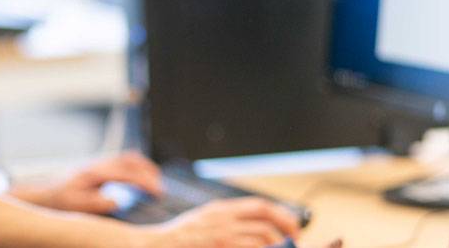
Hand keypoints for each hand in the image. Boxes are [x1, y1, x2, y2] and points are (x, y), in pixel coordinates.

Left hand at [8, 151, 163, 213]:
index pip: (126, 172)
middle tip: (160, 191)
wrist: (46, 194)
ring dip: (145, 168)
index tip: (158, 193)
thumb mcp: (75, 205)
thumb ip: (95, 203)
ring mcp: (101, 163)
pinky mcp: (101, 167)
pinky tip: (141, 182)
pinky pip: (124, 162)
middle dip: (149, 173)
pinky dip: (137, 169)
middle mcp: (99, 164)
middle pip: (131, 160)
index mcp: (95, 172)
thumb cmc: (60, 201)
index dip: (145, 181)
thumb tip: (116, 202)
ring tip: (155, 185)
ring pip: (129, 158)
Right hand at [139, 197, 319, 247]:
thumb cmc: (178, 240)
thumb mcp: (203, 222)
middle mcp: (223, 218)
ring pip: (263, 238)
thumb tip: (256, 231)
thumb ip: (227, 221)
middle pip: (266, 218)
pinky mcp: (220, 246)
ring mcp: (222, 234)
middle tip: (293, 242)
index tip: (292, 230)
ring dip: (274, 246)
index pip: (261, 206)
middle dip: (286, 230)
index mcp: (221, 209)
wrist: (155, 246)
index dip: (282, 216)